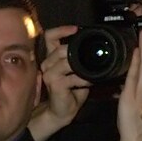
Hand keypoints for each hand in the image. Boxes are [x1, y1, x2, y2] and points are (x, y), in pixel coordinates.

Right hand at [28, 25, 90, 140]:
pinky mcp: (54, 84)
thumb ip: (78, 58)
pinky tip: (90, 81)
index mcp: (52, 57)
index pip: (49, 36)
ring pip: (65, 61)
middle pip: (60, 48)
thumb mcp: (75, 70)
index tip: (76, 29)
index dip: (62, 30)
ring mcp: (49, 74)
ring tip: (92, 71)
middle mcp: (47, 64)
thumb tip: (94, 46)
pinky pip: (72, 76)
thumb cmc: (70, 90)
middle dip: (77, 51)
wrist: (62, 110)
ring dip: (82, 66)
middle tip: (91, 56)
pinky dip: (84, 79)